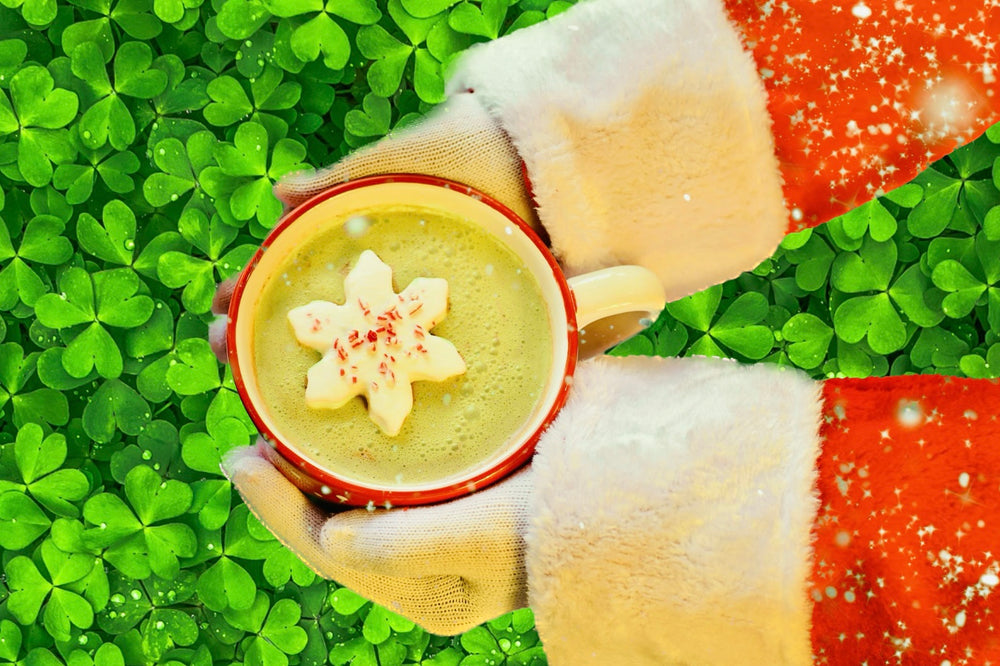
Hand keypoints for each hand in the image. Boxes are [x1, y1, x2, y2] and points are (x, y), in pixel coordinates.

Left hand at [210, 277, 532, 636]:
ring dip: (312, 433)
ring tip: (272, 393)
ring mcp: (437, 498)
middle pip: (333, 505)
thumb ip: (400, 551)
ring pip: (354, 469)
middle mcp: (422, 543)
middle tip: (247, 415)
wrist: (633, 476)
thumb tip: (329, 537)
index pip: (333, 548)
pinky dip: (358, 408)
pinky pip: (388, 438)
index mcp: (423, 582)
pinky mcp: (454, 457)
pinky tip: (338, 379)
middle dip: (284, 468)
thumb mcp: (484, 543)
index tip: (241, 458)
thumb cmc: (563, 515)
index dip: (278, 509)